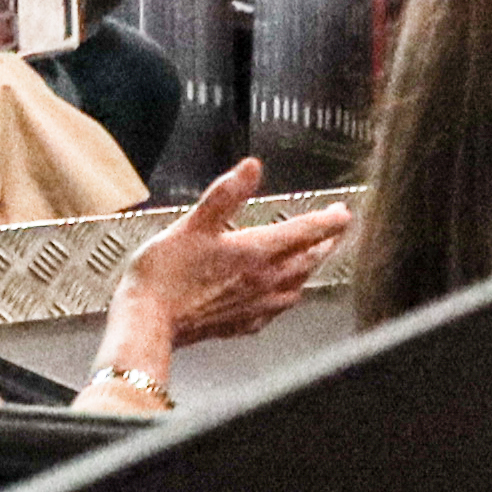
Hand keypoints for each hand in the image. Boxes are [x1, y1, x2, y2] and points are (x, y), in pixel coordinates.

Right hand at [104, 158, 347, 362]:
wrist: (148, 323)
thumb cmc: (165, 274)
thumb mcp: (193, 223)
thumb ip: (226, 194)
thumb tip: (252, 167)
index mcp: (255, 252)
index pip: (305, 232)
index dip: (328, 220)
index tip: (344, 212)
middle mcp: (264, 281)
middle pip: (308, 260)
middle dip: (325, 243)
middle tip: (336, 231)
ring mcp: (255, 306)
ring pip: (297, 286)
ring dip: (310, 269)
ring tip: (314, 259)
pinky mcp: (242, 324)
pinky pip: (276, 309)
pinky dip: (287, 297)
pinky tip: (280, 296)